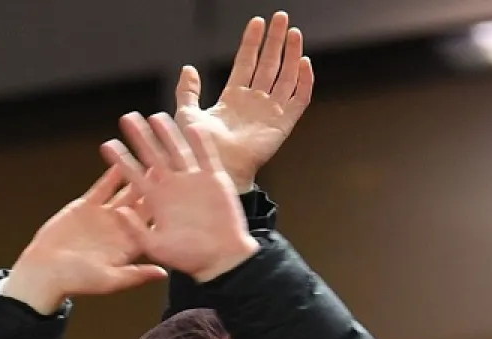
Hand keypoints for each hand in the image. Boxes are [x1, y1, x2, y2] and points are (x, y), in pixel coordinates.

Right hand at [4, 166, 166, 314]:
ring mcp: (104, 216)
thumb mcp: (108, 280)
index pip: (156, 224)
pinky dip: (113, 173)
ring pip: (127, 190)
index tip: (190, 196)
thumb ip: (135, 275)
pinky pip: (103, 187)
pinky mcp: (86, 207)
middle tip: (178, 167)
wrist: (43, 271)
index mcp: (130, 245)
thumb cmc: (74, 281)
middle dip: (162, 185)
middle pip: (146, 203)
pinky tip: (123, 157)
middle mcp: (120, 228)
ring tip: (154, 155)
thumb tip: (164, 274)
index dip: (173, 210)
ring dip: (139, 173)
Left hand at [102, 113, 259, 282]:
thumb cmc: (187, 257)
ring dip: (168, 134)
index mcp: (155, 201)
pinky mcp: (214, 180)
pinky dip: (201, 143)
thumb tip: (119, 213)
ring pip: (177, 152)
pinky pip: (206, 157)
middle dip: (141, 138)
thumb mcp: (156, 247)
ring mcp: (193, 182)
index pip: (135, 175)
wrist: (221, 259)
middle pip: (153, 157)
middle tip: (126, 118)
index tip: (107, 144)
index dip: (121, 160)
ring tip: (156, 116)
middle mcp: (172, 187)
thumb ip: (136, 231)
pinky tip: (192, 127)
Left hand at [175, 12, 312, 192]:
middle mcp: (254, 101)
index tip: (257, 22)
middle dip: (275, 41)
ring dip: (291, 54)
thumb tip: (188, 68)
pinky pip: (299, 99)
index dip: (251, 43)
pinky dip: (304, 81)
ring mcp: (270, 111)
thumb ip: (188, 90)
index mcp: (233, 98)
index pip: (246, 63)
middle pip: (268, 64)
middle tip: (282, 17)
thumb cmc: (198, 147)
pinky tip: (304, 62)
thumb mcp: (187, 113)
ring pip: (286, 76)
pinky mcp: (283, 123)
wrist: (215, 168)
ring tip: (294, 32)